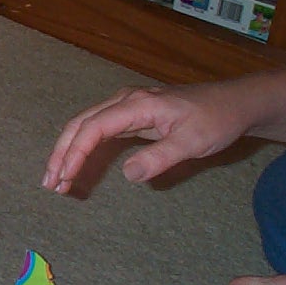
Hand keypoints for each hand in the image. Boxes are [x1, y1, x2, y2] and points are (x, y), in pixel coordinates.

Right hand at [43, 83, 248, 193]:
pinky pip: (98, 128)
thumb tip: (128, 174)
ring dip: (68, 150)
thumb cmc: (216, 120)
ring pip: (84, 125)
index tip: (65, 178)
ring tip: (57, 178)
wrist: (235, 103)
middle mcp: (125, 101)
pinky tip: (77, 163)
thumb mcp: (193, 142)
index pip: (93, 128)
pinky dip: (83, 147)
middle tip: (49, 183)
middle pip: (80, 124)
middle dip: (61, 153)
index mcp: (136, 105)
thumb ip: (160, 157)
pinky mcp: (132, 114)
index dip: (76, 153)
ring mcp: (127, 106)